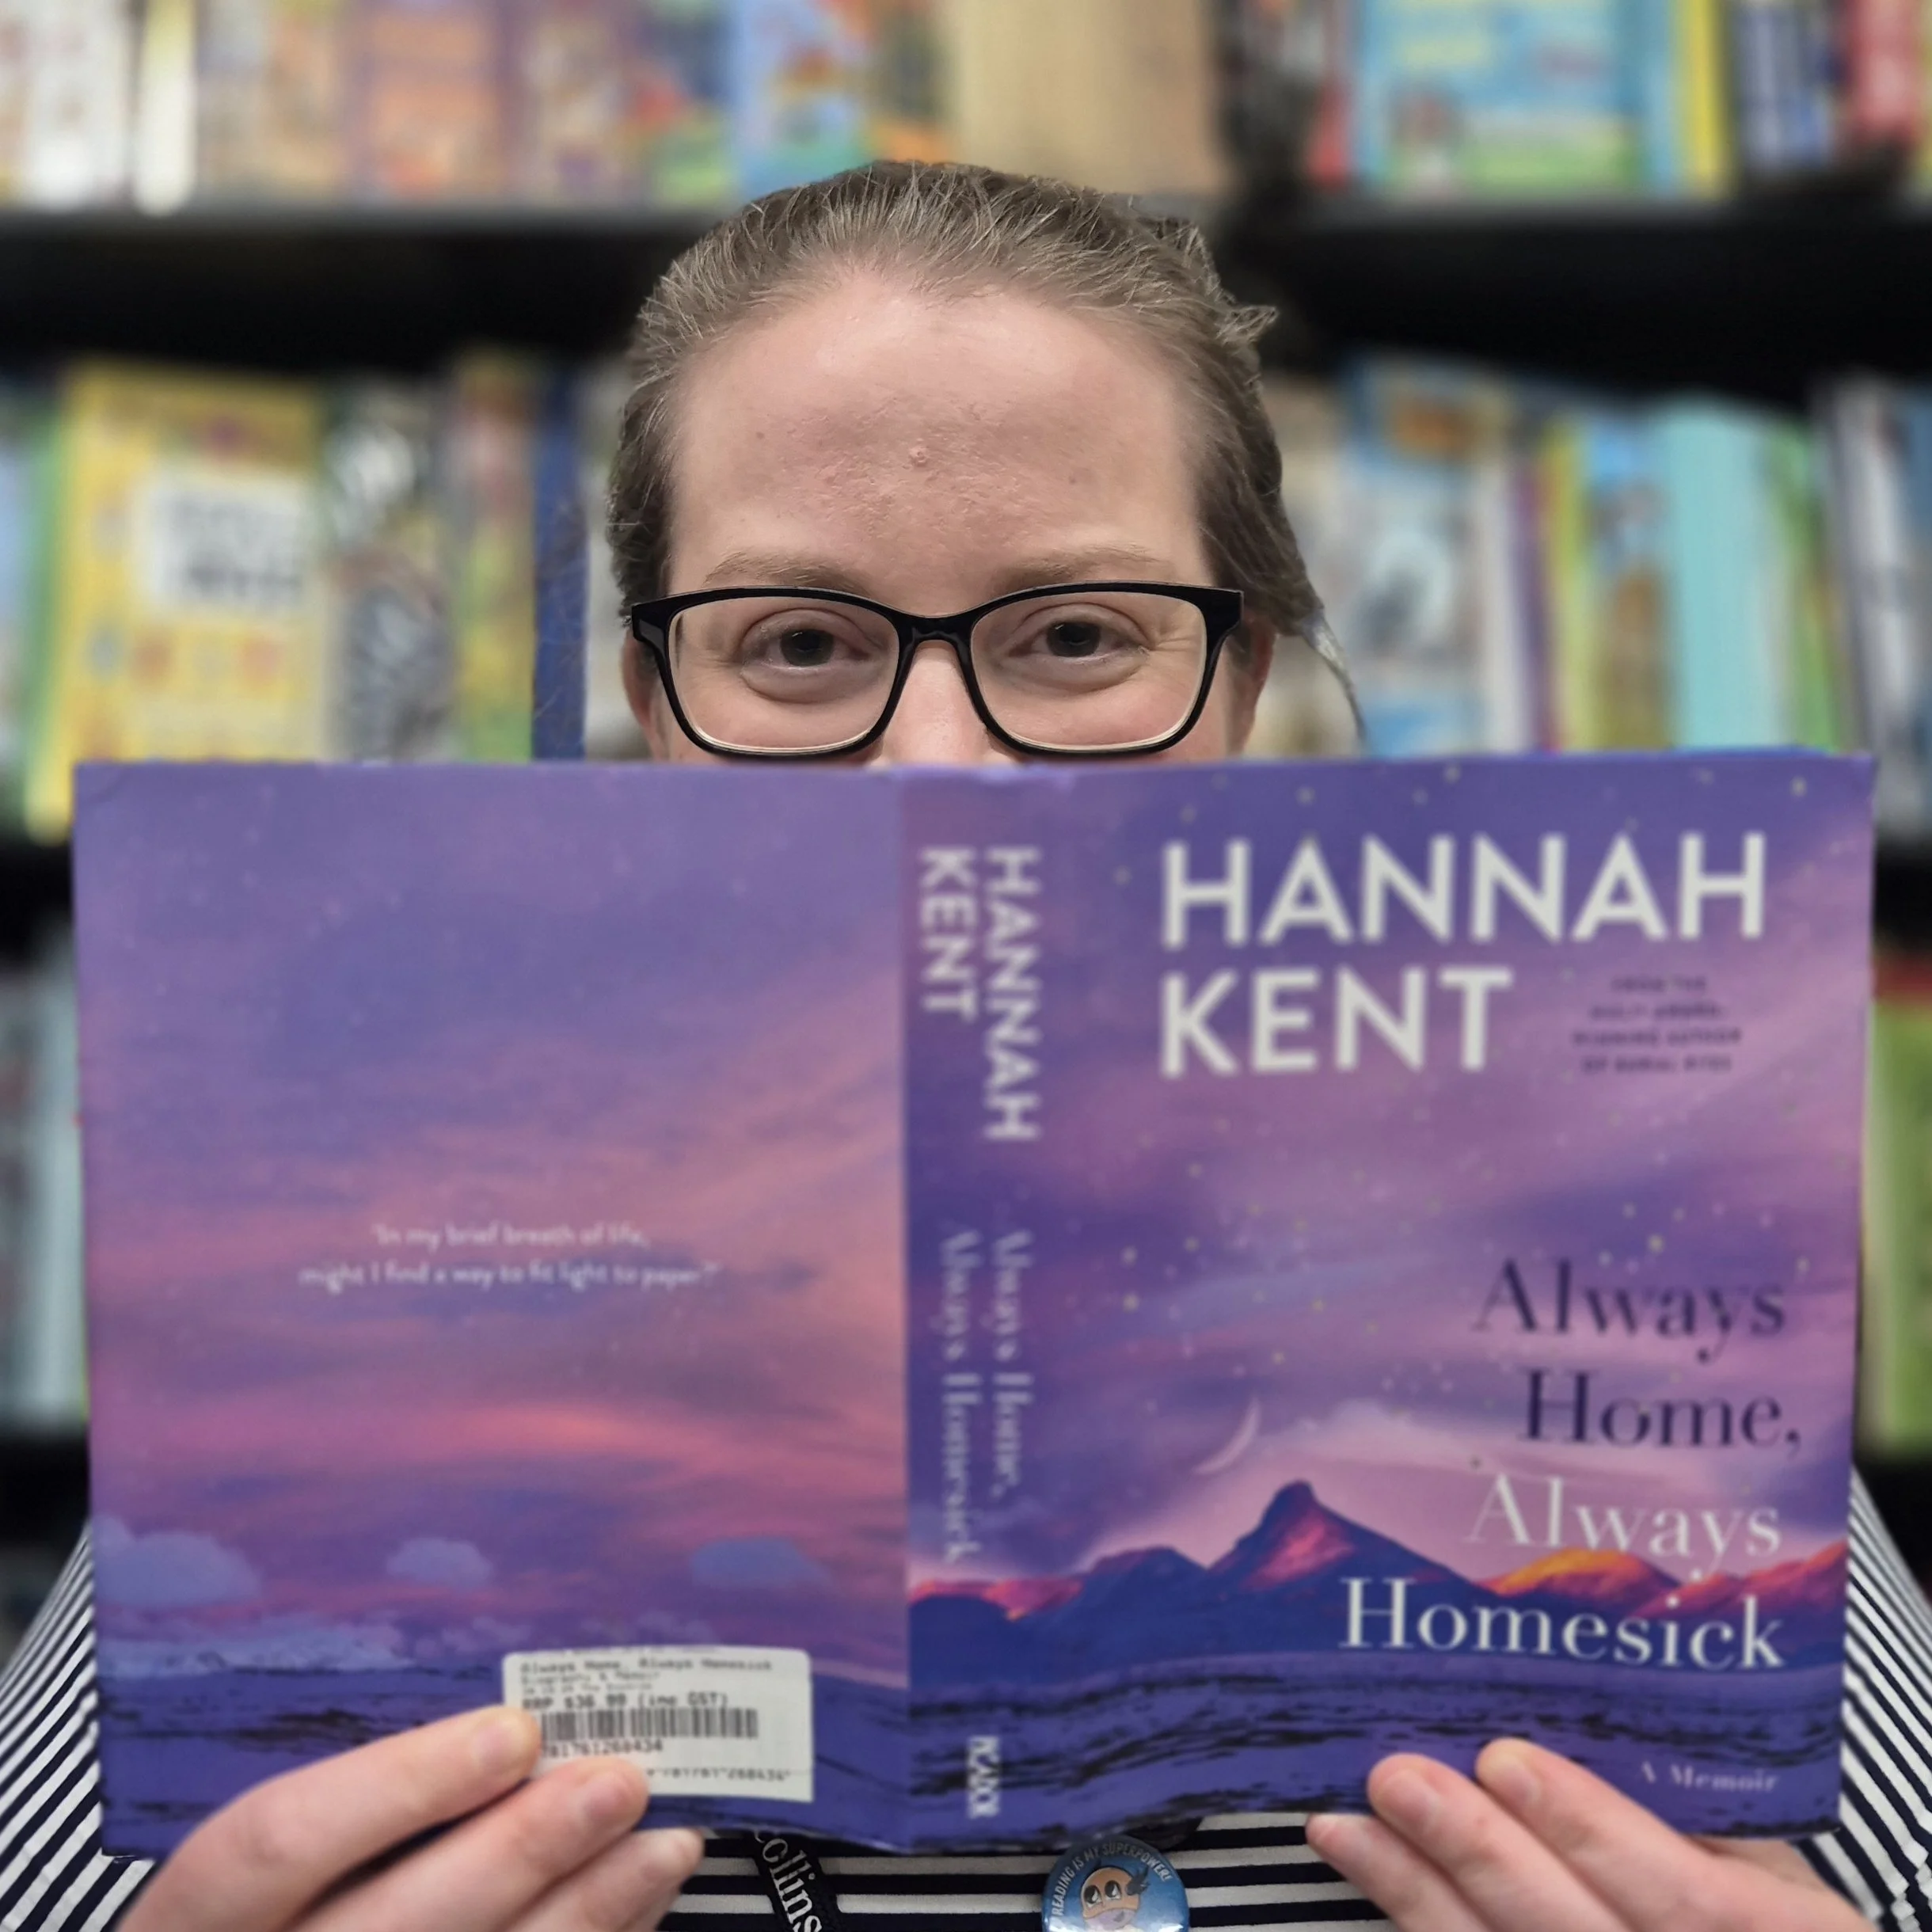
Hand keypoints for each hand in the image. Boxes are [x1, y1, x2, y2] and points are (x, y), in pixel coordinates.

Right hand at [124, 1705, 703, 1931]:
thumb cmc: (279, 1906)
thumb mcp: (267, 1858)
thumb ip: (354, 1800)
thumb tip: (511, 1721)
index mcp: (192, 1919)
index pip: (272, 1841)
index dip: (396, 1784)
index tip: (513, 1729)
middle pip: (389, 1929)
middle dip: (518, 1851)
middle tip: (622, 1781)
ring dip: (583, 1915)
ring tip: (666, 1841)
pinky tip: (639, 1907)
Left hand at [1304, 1739, 1866, 1931]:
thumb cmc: (1749, 1897)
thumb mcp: (1756, 1852)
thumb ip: (1682, 1799)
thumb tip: (1560, 1697)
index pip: (1687, 1896)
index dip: (1597, 1833)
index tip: (1506, 1759)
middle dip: (1482, 1855)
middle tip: (1398, 1776)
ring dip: (1415, 1892)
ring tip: (1343, 1821)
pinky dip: (1414, 1919)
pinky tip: (1360, 1864)